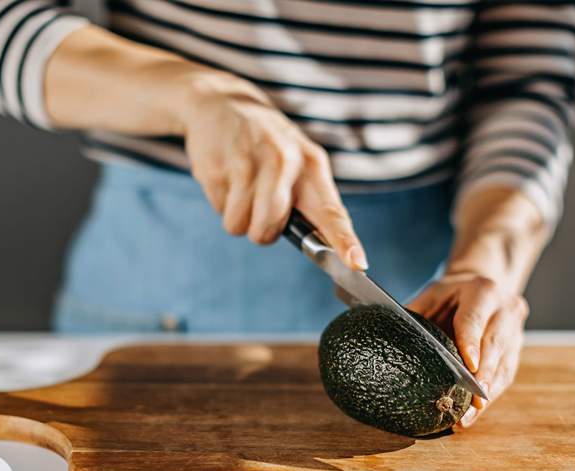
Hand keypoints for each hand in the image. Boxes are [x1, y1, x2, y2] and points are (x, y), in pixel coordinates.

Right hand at [182, 71, 367, 269]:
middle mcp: (284, 161)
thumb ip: (309, 200)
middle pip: (269, 230)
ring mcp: (248, 162)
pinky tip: (226, 174)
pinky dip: (220, 200)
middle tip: (259, 207)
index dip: (344, 240)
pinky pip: (219, 208)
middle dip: (260, 230)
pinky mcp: (217, 165)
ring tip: (241, 186)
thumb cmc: (267, 145)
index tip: (357, 264)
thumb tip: (322, 248)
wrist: (222, 103)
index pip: (331, 210)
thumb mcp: (297, 161)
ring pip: (239, 225)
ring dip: (237, 217)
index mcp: (311, 164)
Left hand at [407, 272, 528, 427]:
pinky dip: (491, 395)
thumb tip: (391, 336)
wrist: (484, 287)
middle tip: (473, 401)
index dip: (471, 344)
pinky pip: (506, 375)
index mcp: (483, 292)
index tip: (470, 367)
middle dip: (483, 376)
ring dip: (488, 394)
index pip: (474, 320)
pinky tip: (476, 412)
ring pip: (504, 365)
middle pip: (494, 346)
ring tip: (469, 416)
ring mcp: (515, 331)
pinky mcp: (516, 350)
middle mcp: (505, 311)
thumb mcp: (433, 294)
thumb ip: (418, 313)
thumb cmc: (451, 295)